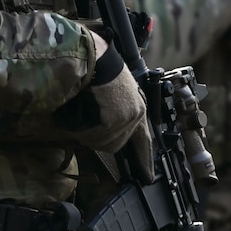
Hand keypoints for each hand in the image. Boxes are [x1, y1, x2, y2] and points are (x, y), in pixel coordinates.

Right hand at [54, 37, 149, 161]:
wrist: (93, 55)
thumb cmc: (100, 66)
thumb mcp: (115, 89)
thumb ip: (116, 110)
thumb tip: (105, 127)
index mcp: (139, 106)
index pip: (144, 140)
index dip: (145, 158)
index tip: (148, 175)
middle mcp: (136, 114)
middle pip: (115, 145)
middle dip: (99, 137)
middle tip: (88, 120)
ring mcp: (125, 118)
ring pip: (101, 142)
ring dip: (88, 132)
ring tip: (84, 110)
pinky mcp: (113, 120)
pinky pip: (92, 136)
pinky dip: (82, 128)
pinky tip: (81, 110)